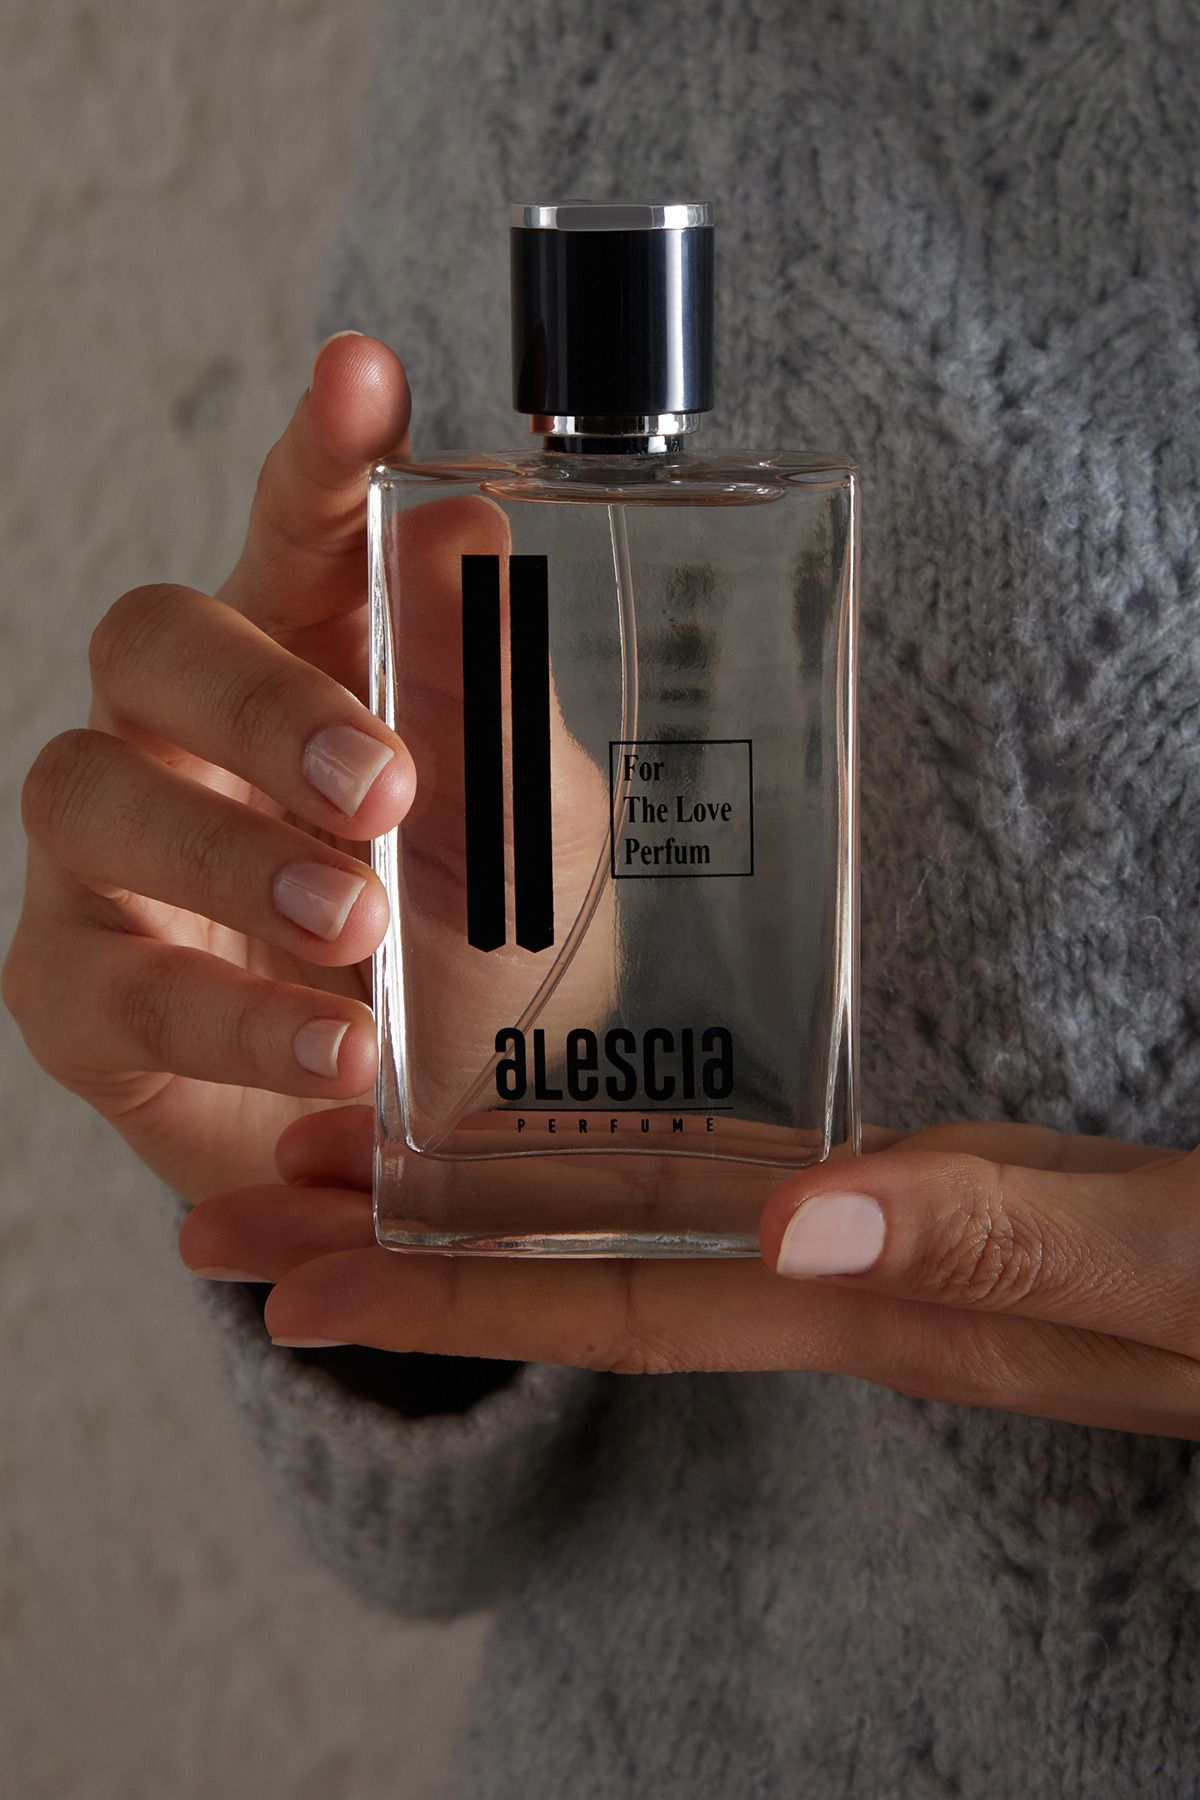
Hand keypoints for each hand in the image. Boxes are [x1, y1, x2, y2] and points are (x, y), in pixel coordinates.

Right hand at [2, 335, 416, 1200]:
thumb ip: (486, 695)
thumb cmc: (483, 962)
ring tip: (358, 919)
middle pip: (151, 639)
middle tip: (380, 783)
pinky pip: (113, 984)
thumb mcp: (529, 831)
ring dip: (229, 854)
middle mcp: (186, 738)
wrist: (447, 1144)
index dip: (318, 452)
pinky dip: (232, 1017)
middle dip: (259, 699)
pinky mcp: (78, 995)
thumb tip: (465, 518)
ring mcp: (112, 861)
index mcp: (309, 665)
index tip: (366, 375)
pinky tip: (340, 1046)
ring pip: (88, 792)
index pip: (296, 531)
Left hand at [178, 1105, 1199, 1438]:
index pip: (615, 1307)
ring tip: (339, 1146)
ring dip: (484, 1192)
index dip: (441, 1294)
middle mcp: (839, 1285)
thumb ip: (989, 1243)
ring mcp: (872, 1246)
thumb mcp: (1151, 1268)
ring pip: (639, 1223)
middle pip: (587, 1273)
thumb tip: (794, 1221)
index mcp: (869, 1310)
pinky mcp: (917, 1202)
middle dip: (401, 1248)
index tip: (280, 1281)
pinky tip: (569, 1124)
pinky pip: (723, 1180)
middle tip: (226, 1212)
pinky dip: (614, 1156)